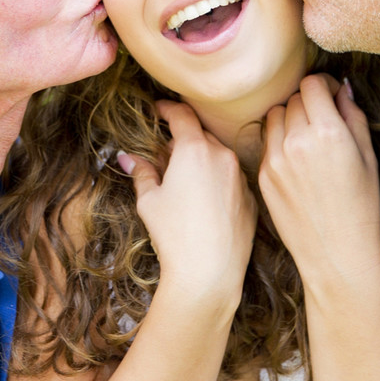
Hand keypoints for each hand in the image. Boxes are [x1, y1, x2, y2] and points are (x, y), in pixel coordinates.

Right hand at [119, 100, 255, 309]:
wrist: (209, 272)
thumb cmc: (174, 235)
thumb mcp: (149, 201)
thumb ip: (142, 173)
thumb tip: (129, 158)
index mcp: (194, 149)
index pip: (182, 114)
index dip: (168, 108)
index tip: (158, 110)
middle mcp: (222, 156)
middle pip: (201, 135)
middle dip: (182, 141)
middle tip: (164, 156)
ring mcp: (240, 177)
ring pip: (218, 156)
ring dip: (202, 160)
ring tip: (184, 182)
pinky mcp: (250, 198)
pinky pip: (231, 178)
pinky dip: (217, 180)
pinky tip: (204, 203)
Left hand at [259, 75, 379, 286]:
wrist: (336, 253)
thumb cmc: (360, 206)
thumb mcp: (368, 157)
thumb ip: (353, 116)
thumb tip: (342, 89)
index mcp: (328, 133)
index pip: (312, 84)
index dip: (324, 86)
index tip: (331, 97)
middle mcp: (297, 141)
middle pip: (293, 98)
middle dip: (309, 104)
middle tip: (323, 122)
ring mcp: (275, 159)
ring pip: (274, 116)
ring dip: (289, 119)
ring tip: (307, 140)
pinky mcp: (262, 175)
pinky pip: (267, 141)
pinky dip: (279, 142)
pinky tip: (297, 162)